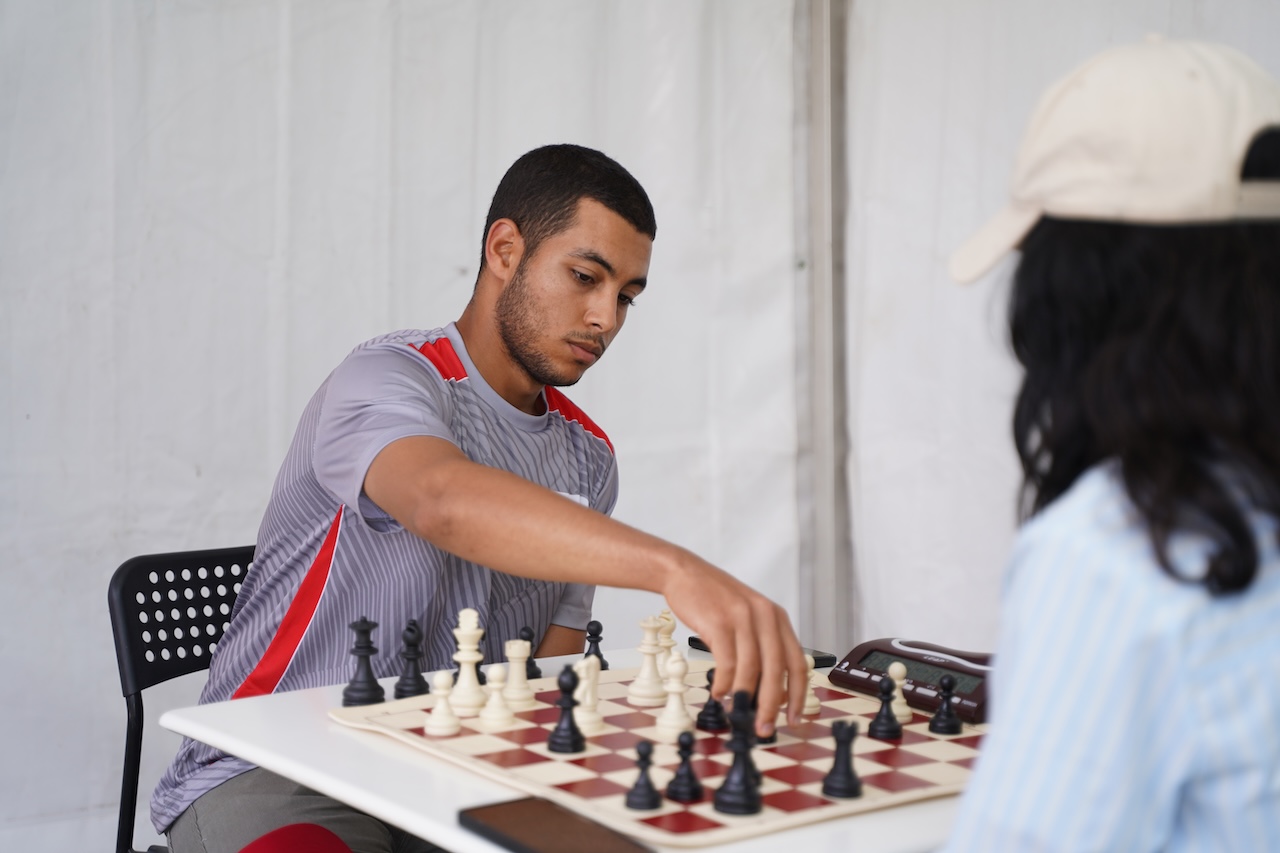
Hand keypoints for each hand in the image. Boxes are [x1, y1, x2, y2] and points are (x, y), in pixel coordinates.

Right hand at [660, 556, 807, 737]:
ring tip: (736, 712)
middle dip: (770, 706)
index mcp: (777, 618)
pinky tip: (718, 692)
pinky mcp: (719, 622)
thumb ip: (760, 648)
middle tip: (763, 728)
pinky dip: (723, 684)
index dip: (798, 695)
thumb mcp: (747, 618)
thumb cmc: (714, 600)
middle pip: (776, 670)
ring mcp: (742, 618)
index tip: (793, 718)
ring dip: (744, 698)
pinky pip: (726, 663)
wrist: (684, 573)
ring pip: (751, 670)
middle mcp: (765, 616)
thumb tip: (768, 693)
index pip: (797, 663)